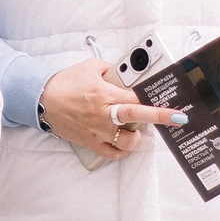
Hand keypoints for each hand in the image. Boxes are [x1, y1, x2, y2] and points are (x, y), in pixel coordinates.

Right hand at [40, 57, 183, 160]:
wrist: (41, 100)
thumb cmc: (65, 83)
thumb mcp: (91, 67)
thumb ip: (112, 71)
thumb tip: (128, 74)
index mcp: (104, 94)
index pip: (136, 98)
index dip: (153, 100)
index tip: (171, 103)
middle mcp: (103, 115)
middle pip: (137, 117)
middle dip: (160, 117)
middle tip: (178, 118)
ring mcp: (97, 131)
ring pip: (127, 142)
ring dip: (136, 136)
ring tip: (134, 128)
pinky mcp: (90, 142)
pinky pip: (112, 153)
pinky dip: (122, 150)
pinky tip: (124, 142)